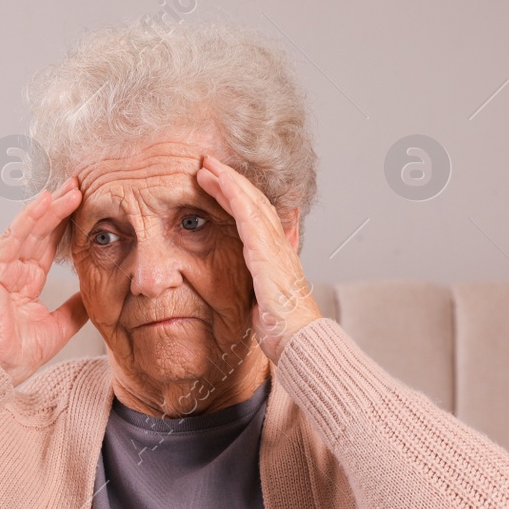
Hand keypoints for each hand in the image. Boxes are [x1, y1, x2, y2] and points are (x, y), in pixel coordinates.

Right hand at [0, 178, 89, 386]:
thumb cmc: (16, 355)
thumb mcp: (59, 327)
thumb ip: (76, 307)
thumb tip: (95, 292)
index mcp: (26, 281)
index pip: (49, 244)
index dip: (66, 224)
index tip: (85, 204)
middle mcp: (12, 269)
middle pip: (40, 230)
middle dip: (60, 207)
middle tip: (81, 184)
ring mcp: (0, 268)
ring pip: (28, 229)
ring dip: (49, 207)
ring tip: (69, 188)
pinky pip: (13, 239)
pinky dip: (28, 219)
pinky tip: (44, 203)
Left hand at [195, 155, 321, 361]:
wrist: (300, 343)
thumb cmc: (284, 331)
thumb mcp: (265, 304)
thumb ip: (258, 288)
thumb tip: (251, 287)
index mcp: (277, 258)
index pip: (257, 218)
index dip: (239, 198)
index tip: (218, 185)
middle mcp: (279, 247)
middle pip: (254, 203)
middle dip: (232, 181)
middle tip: (209, 165)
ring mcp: (275, 248)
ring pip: (251, 203)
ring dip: (229, 181)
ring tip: (207, 167)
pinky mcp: (267, 254)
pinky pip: (249, 217)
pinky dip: (235, 195)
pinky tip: (221, 182)